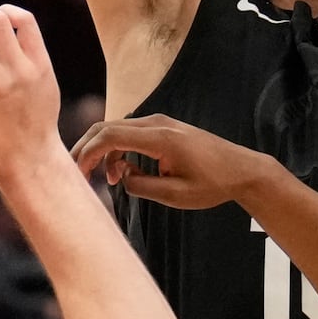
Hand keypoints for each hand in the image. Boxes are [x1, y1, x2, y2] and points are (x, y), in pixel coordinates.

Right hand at [74, 115, 263, 208]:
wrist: (241, 169)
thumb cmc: (213, 184)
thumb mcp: (176, 195)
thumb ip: (142, 186)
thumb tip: (121, 178)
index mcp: (160, 137)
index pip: (110, 135)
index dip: (88, 152)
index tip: (78, 172)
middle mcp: (157, 123)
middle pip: (107, 127)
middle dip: (87, 149)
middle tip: (76, 173)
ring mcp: (160, 123)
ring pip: (116, 130)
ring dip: (104, 153)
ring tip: (109, 181)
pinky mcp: (162, 129)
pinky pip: (130, 134)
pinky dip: (119, 150)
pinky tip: (124, 172)